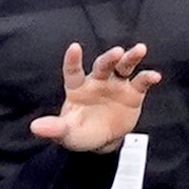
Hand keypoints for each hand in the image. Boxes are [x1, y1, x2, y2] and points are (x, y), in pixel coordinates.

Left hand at [34, 39, 155, 153]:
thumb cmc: (80, 133)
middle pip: (103, 65)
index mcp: (77, 88)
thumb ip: (54, 128)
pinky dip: (148, 77)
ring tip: (139, 50)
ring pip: (124, 67)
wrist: (102, 140)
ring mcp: (116, 85)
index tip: (74, 47)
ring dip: (131, 58)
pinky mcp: (133, 93)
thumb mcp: (65, 133)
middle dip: (110, 58)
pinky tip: (154, 76)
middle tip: (117, 52)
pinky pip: (140, 82)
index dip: (73, 60)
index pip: (73, 71)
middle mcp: (97, 81)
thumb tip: (34, 127)